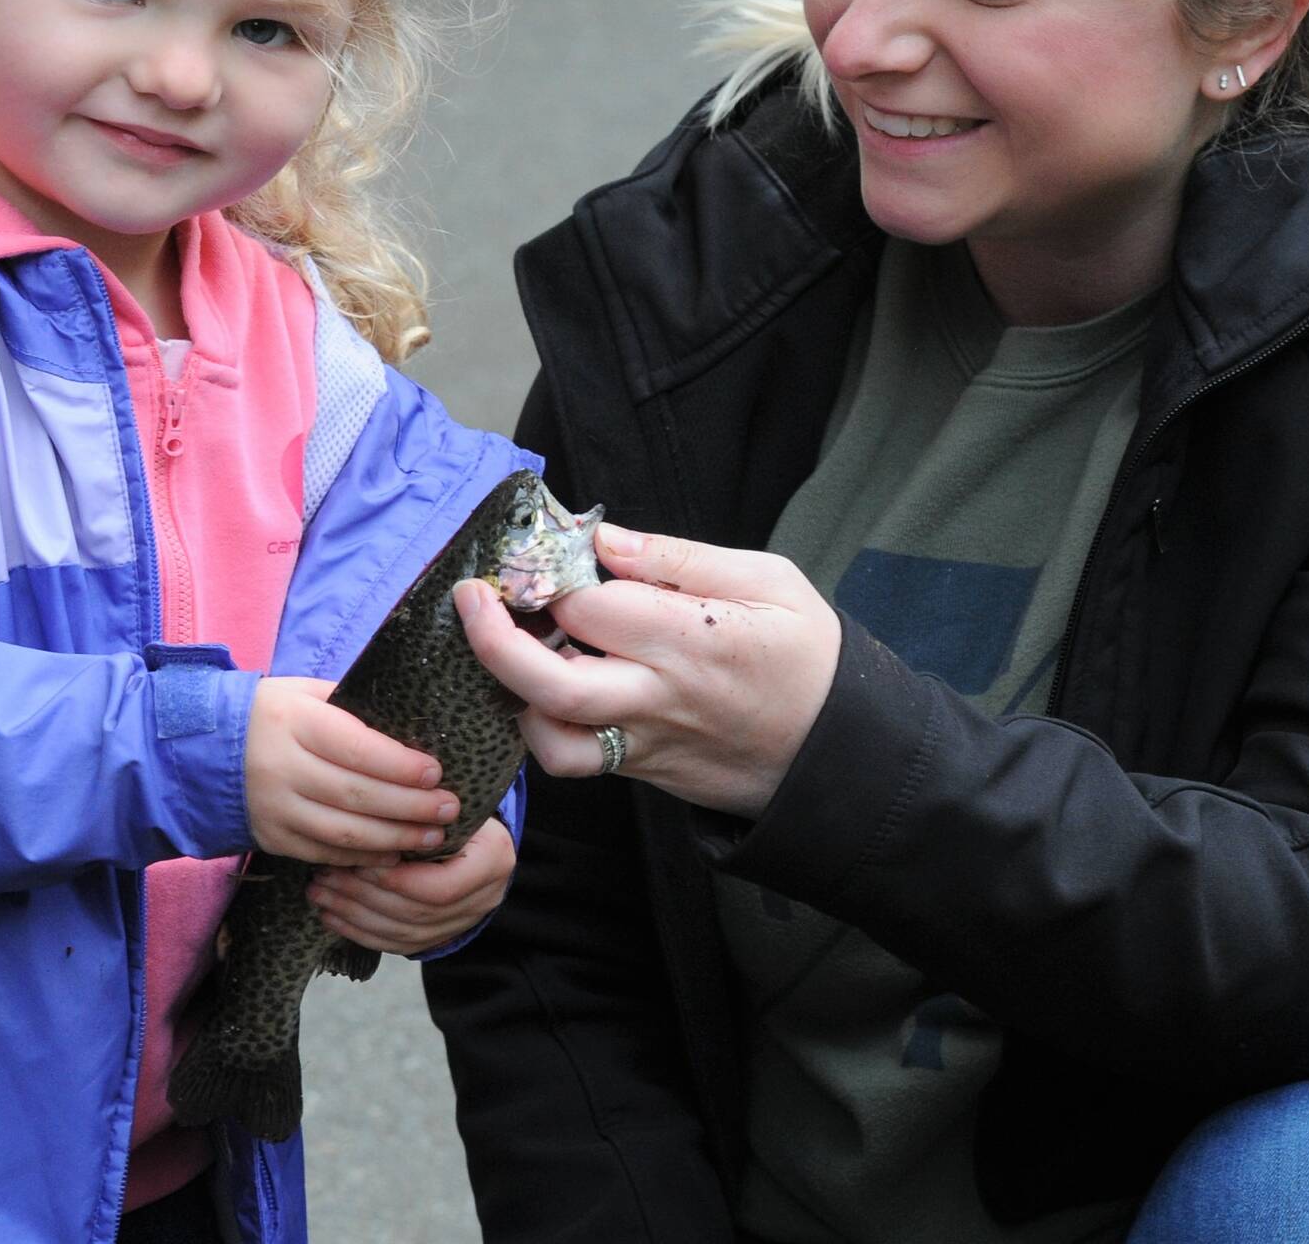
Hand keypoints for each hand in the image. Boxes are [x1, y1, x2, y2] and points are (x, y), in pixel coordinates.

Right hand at [245, 676, 458, 865]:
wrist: (201, 749)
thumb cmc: (270, 713)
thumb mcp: (305, 694)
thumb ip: (353, 709)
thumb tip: (411, 727)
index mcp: (294, 722)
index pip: (356, 748)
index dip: (400, 765)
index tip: (437, 773)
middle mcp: (281, 768)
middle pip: (356, 795)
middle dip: (410, 806)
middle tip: (449, 810)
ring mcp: (274, 808)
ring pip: (343, 832)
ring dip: (394, 838)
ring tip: (432, 837)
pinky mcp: (270, 838)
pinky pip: (323, 854)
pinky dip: (362, 858)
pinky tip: (393, 855)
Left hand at [308, 817, 517, 953]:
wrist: (474, 833)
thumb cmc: (452, 805)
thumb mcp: (445, 796)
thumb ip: (419, 808)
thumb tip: (370, 804)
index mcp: (493, 858)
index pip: (440, 886)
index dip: (394, 879)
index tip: (357, 861)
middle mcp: (484, 897)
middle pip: (415, 911)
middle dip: (363, 896)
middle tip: (324, 875)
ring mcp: (463, 922)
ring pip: (402, 932)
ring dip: (354, 915)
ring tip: (320, 892)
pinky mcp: (440, 935)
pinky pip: (397, 944)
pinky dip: (360, 932)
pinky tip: (330, 916)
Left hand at [453, 524, 839, 818]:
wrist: (838, 753)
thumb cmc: (807, 656)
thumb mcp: (768, 580)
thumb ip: (680, 558)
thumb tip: (605, 538)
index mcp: (691, 641)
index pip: (591, 606)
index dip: (549, 576)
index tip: (536, 551)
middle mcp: (659, 698)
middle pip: (550, 683)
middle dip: (492, 639)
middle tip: (470, 599)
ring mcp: (644, 743)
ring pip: (550, 737)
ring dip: (512, 692)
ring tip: (509, 647)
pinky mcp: (640, 771)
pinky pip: (573, 760)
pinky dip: (540, 727)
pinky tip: (539, 688)